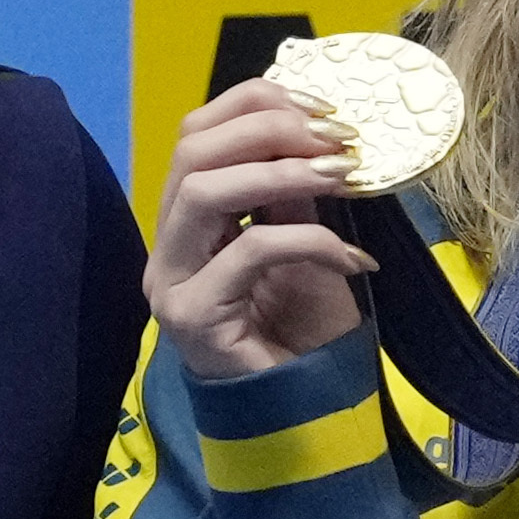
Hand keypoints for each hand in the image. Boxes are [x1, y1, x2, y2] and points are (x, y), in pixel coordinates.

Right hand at [150, 79, 375, 383]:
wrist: (305, 414)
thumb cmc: (302, 333)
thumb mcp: (306, 243)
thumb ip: (294, 190)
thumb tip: (314, 125)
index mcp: (188, 218)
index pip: (197, 132)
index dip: (257, 105)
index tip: (324, 108)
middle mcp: (167, 244)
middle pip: (192, 149)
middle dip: (269, 129)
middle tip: (337, 138)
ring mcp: (171, 280)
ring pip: (204, 192)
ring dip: (282, 172)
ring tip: (342, 177)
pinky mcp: (192, 315)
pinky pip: (248, 251)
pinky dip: (307, 241)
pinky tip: (350, 258)